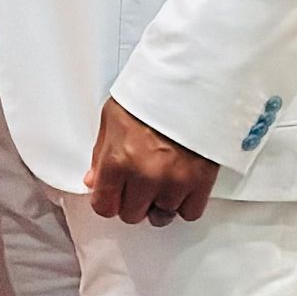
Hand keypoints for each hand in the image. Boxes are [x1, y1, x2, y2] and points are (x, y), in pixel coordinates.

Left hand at [85, 97, 219, 225]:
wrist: (191, 80)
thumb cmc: (151, 93)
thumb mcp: (112, 117)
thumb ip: (100, 154)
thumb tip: (95, 180)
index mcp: (118, 160)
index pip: (104, 206)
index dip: (108, 201)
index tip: (114, 195)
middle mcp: (145, 176)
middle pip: (132, 214)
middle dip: (133, 202)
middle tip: (139, 184)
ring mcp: (174, 181)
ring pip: (162, 215)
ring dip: (160, 202)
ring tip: (162, 181)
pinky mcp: (201, 181)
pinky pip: (190, 212)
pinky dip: (185, 203)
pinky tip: (181, 186)